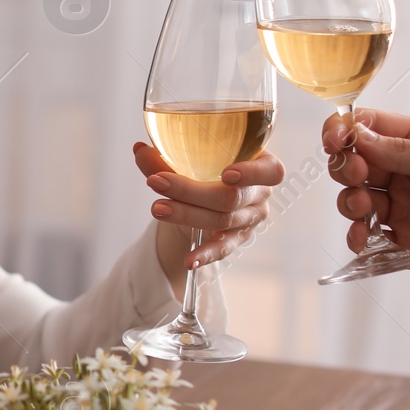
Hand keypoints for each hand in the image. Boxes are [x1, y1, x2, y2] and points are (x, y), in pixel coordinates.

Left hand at [135, 143, 284, 275]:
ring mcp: (250, 219)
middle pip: (231, 197)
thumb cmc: (205, 169)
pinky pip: (222, 248)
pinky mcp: (237, 239)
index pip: (271, 171)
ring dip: (186, 215)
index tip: (227, 174)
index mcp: (260, 164)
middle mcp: (260, 193)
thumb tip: (139, 149)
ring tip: (157, 208)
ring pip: (221, 221)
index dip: (252, 173)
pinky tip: (189, 260)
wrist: (205, 197)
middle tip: (156, 182)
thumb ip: (165, 156)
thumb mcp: (189, 161)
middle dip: (190, 191)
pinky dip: (205, 255)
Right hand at [323, 108, 409, 304]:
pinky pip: (368, 237)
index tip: (335, 140)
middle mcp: (408, 173)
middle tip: (356, 176)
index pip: (372, 127)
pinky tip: (365, 238)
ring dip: (349, 202)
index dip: (346, 130)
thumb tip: (359, 137)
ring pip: (355, 199)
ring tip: (363, 210)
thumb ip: (406, 152)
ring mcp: (405, 208)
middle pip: (355, 163)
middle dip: (345, 167)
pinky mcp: (405, 242)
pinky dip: (358, 237)